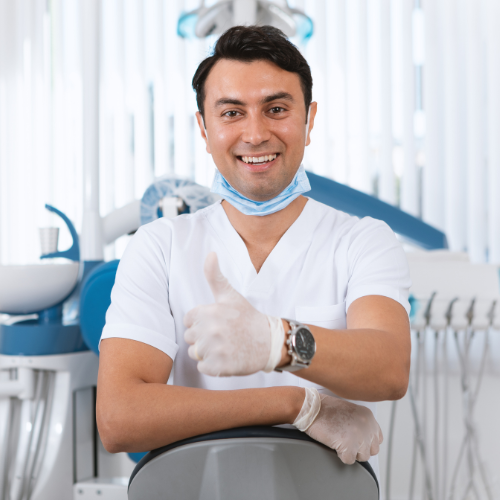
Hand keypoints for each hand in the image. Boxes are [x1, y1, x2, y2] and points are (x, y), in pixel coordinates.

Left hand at [183, 252, 283, 375]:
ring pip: (195, 353)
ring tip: (225, 346)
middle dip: (203, 338)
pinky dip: (212, 365)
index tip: (217, 322)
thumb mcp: (230, 295)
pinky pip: (202, 367)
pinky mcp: (219, 366)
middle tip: (223, 335)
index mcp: (208, 311)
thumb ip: (215, 276)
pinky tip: (226, 357)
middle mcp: (210, 330)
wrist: (270, 341)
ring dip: (207, 352)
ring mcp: (214, 349)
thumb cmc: (247, 317)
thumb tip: (211, 253)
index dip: (201, 322)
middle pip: (190, 338)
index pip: (189, 321)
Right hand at [293, 388, 382, 464]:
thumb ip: (362, 423)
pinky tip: (334, 442)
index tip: (356, 439)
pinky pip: (349, 460)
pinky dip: (340, 455)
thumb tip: (365, 438)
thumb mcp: (351, 411)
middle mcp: (367, 426)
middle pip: (371, 450)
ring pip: (362, 457)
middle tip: (345, 440)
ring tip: (339, 439)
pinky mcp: (348, 446)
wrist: (311, 407)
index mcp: (368, 416)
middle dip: (359, 448)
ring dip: (350, 452)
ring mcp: (359, 436)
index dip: (366, 441)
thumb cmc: (325, 408)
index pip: (377, 438)